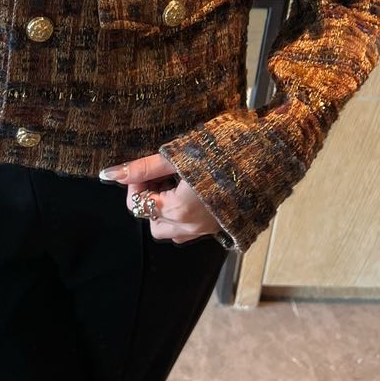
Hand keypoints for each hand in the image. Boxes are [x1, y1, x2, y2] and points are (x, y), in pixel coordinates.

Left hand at [99, 153, 225, 244]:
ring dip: (166, 209)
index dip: (138, 184)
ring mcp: (207, 230)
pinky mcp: (220, 227)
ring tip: (179, 183)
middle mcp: (191, 226)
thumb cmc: (225, 150)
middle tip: (163, 175)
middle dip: (150, 199)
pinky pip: (190, 229)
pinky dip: (184, 214)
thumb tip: (109, 175)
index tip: (149, 168)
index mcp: (179, 209)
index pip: (138, 205)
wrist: (270, 156)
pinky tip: (196, 191)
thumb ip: (143, 168)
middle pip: (152, 222)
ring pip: (170, 230)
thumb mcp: (179, 155)